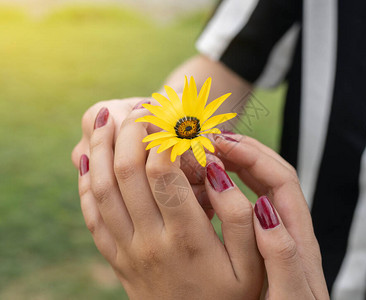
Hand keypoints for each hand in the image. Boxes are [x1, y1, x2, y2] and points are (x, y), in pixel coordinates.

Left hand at [77, 107, 263, 298]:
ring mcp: (128, 249)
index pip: (164, 174)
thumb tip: (217, 171)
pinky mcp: (116, 257)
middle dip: (131, 132)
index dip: (163, 138)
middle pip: (127, 172)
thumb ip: (240, 216)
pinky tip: (87, 159)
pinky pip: (92, 215)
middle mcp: (150, 240)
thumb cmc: (230, 296)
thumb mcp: (252, 262)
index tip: (170, 117)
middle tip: (139, 106)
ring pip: (102, 188)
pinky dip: (85, 183)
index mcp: (187, 237)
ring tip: (105, 118)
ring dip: (100, 148)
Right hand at [213, 133, 328, 299]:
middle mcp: (291, 226)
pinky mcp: (268, 238)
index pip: (281, 179)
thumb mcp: (290, 292)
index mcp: (298, 234)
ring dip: (239, 164)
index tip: (222, 144)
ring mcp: (280, 230)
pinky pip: (252, 200)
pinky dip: (234, 186)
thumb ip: (281, 254)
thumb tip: (262, 211)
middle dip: (245, 150)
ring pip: (262, 185)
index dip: (253, 156)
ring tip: (211, 154)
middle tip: (213, 139)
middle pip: (273, 173)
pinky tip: (214, 186)